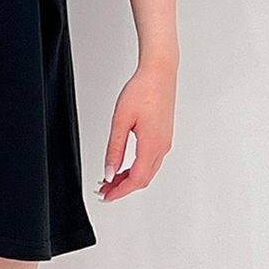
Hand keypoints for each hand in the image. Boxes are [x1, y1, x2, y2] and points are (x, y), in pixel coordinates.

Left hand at [94, 58, 176, 202]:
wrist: (159, 73)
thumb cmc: (141, 90)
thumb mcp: (121, 120)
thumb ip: (115, 148)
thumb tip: (109, 171)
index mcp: (152, 145)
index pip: (136, 180)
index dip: (120, 192)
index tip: (106, 196)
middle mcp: (162, 147)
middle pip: (143, 179)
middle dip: (123, 188)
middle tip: (103, 189)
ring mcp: (165, 142)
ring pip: (147, 171)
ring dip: (129, 179)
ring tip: (110, 178)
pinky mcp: (164, 136)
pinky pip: (151, 161)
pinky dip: (136, 168)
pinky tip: (124, 165)